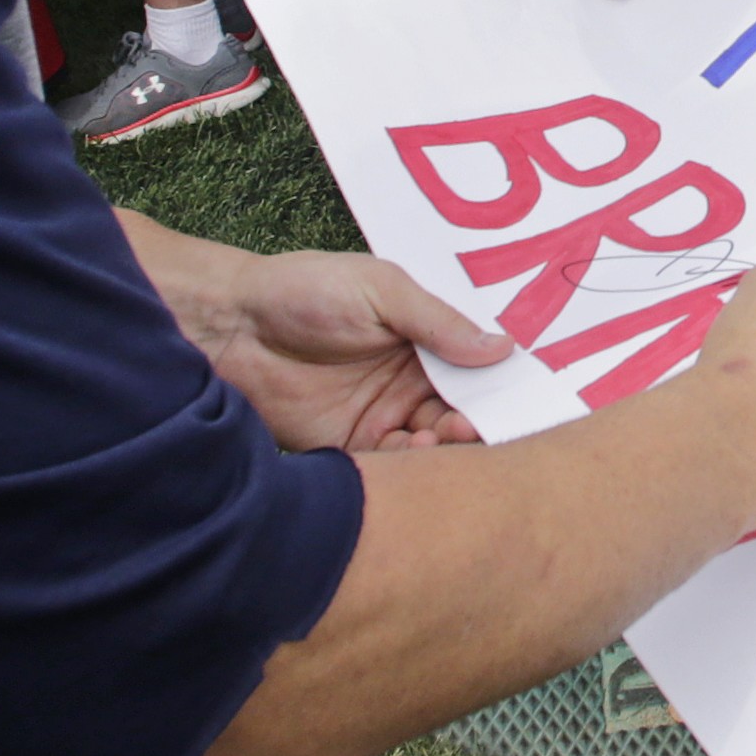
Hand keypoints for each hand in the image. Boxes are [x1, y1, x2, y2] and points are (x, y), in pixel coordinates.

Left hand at [185, 249, 509, 453]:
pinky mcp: (353, 447)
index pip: (478, 367)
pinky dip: (412, 464)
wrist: (233, 325)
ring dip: (449, 446)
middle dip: (480, 420)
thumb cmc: (306, 290)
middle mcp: (412, 381)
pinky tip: (415, 449)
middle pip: (464, 410)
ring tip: (444, 435)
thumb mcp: (382, 290)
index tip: (521, 395)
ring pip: (435, 443)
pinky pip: (394, 466)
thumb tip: (503, 347)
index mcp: (426, 339)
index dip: (501, 382)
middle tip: (477, 421)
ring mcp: (384, 416)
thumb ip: (438, 322)